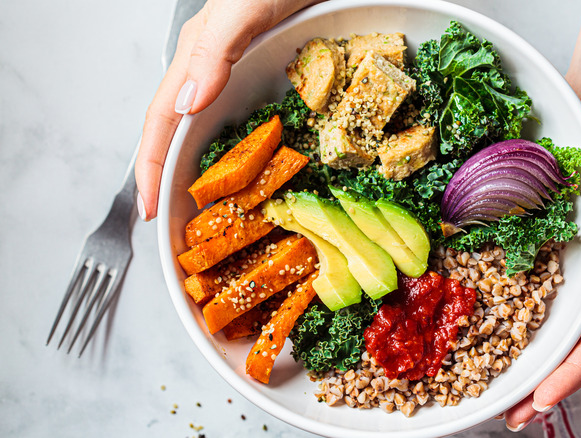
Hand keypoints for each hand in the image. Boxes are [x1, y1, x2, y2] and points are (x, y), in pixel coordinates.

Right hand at [134, 0, 318, 219]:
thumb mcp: (243, 10)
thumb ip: (214, 51)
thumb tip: (189, 104)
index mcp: (198, 57)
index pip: (164, 122)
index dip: (153, 167)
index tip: (149, 211)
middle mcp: (214, 71)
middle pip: (183, 135)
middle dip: (173, 181)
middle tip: (175, 227)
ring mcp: (241, 76)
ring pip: (213, 134)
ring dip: (209, 173)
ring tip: (210, 213)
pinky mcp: (269, 77)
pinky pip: (247, 125)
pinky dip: (245, 156)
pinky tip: (254, 174)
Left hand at [502, 0, 580, 428]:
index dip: (571, 370)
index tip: (538, 402)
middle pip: (570, 335)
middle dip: (541, 379)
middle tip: (506, 414)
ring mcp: (570, 251)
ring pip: (546, 313)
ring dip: (520, 351)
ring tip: (489, 382)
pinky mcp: (544, 231)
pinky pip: (524, 274)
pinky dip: (506, 302)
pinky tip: (478, 316)